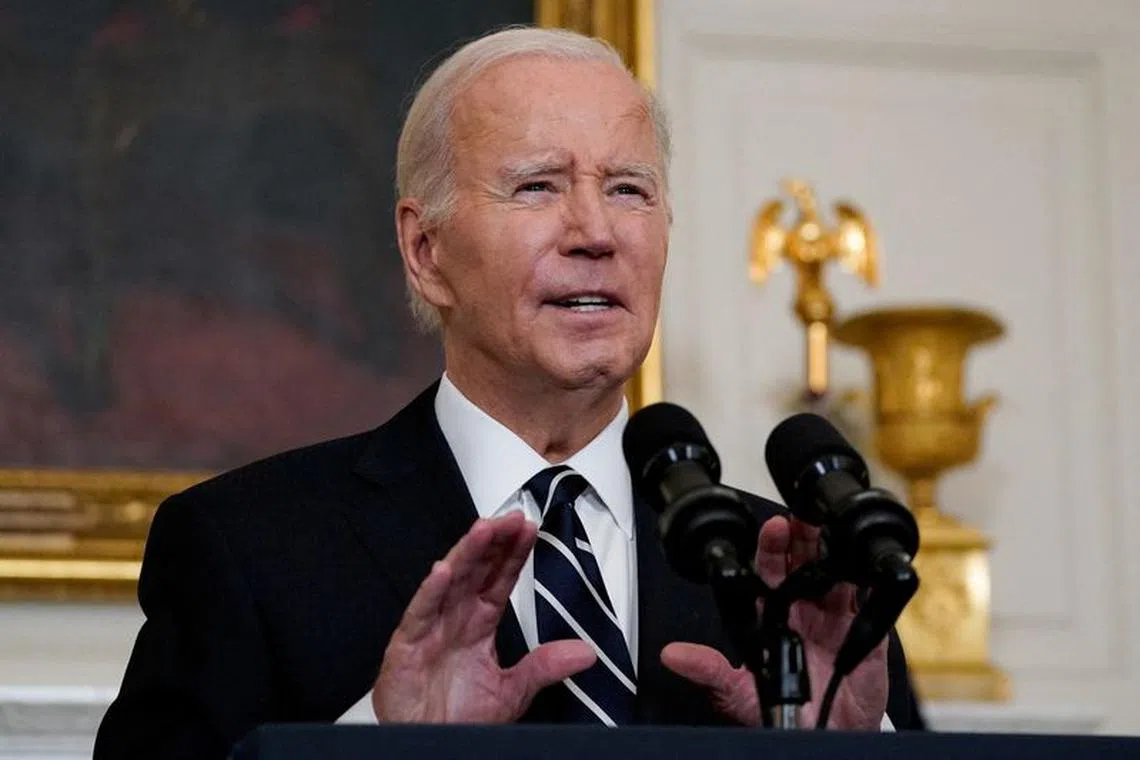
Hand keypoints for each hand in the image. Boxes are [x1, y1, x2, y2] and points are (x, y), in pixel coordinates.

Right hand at [372, 512, 595, 722]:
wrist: (426, 745)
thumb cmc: (457, 717)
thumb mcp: (512, 690)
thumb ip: (545, 667)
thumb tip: (585, 653)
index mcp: (478, 624)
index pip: (499, 579)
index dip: (513, 553)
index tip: (529, 528)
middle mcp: (455, 619)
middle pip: (475, 570)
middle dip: (493, 542)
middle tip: (511, 517)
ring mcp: (430, 628)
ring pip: (450, 581)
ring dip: (466, 553)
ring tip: (484, 529)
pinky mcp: (406, 645)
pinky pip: (420, 612)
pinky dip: (430, 591)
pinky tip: (442, 570)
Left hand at [661, 516, 887, 729]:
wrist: (824, 736)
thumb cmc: (780, 711)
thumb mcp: (738, 692)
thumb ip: (709, 670)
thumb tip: (672, 656)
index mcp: (771, 617)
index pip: (768, 572)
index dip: (770, 548)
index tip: (773, 528)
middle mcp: (801, 611)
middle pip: (802, 564)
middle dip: (802, 537)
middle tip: (803, 518)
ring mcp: (833, 619)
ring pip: (833, 575)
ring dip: (832, 552)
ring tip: (832, 528)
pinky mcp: (864, 635)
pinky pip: (866, 603)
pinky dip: (866, 583)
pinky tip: (863, 566)